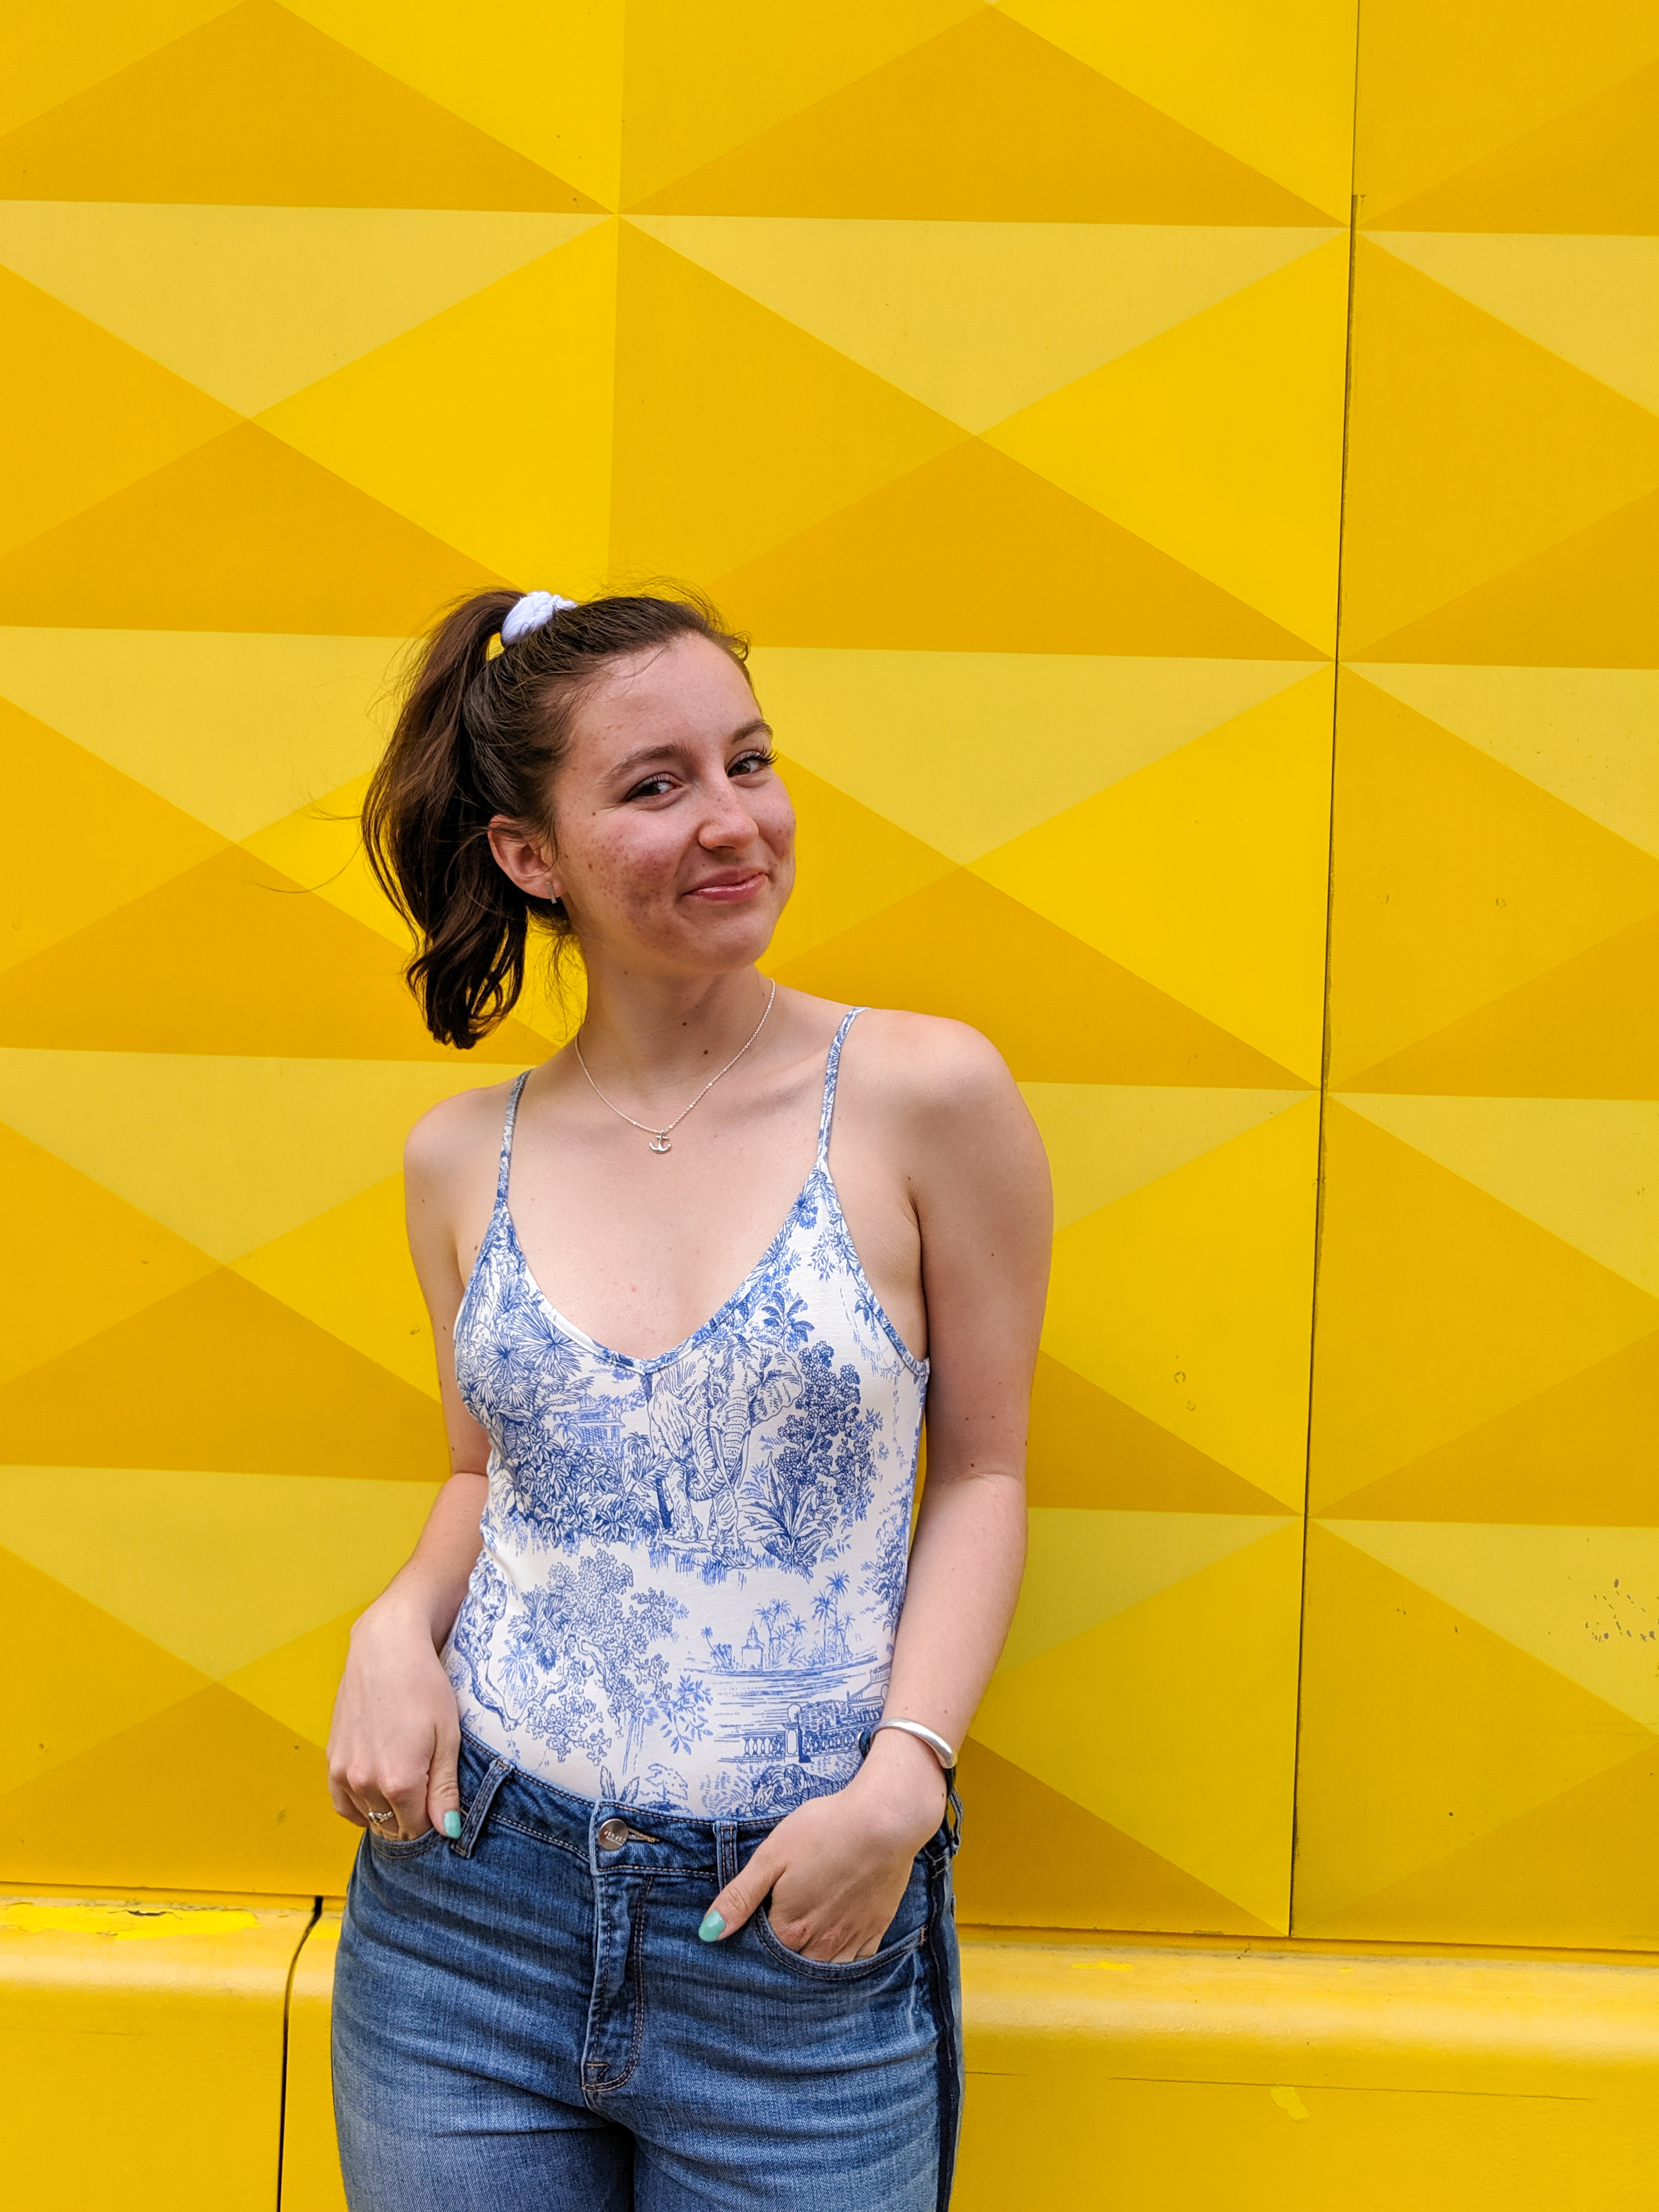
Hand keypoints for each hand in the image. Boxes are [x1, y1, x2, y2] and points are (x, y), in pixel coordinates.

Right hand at [326, 1601, 462, 1841]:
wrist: (385, 1649)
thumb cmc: (423, 1686)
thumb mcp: (447, 1737)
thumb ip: (444, 1789)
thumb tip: (448, 1832)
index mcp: (399, 1781)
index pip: (417, 1830)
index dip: (433, 1825)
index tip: (443, 1810)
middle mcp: (366, 1782)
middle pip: (392, 1828)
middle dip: (412, 1821)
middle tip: (428, 1796)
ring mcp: (344, 1772)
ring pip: (368, 1818)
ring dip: (387, 1814)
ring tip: (406, 1788)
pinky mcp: (331, 1760)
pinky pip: (342, 1804)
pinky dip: (360, 1808)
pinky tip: (377, 1795)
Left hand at [701, 1731, 946, 1961]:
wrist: (884, 1821)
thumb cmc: (824, 1830)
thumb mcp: (772, 1856)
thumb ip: (740, 1897)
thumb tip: (708, 1933)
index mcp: (790, 1928)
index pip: (762, 1954)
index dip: (754, 1943)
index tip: (752, 1932)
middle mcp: (820, 1945)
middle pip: (793, 1967)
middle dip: (782, 1960)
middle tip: (779, 1936)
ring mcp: (851, 1940)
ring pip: (824, 1970)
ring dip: (811, 1963)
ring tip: (804, 1944)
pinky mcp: (875, 1931)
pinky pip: (856, 1962)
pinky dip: (843, 1960)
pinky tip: (837, 1945)